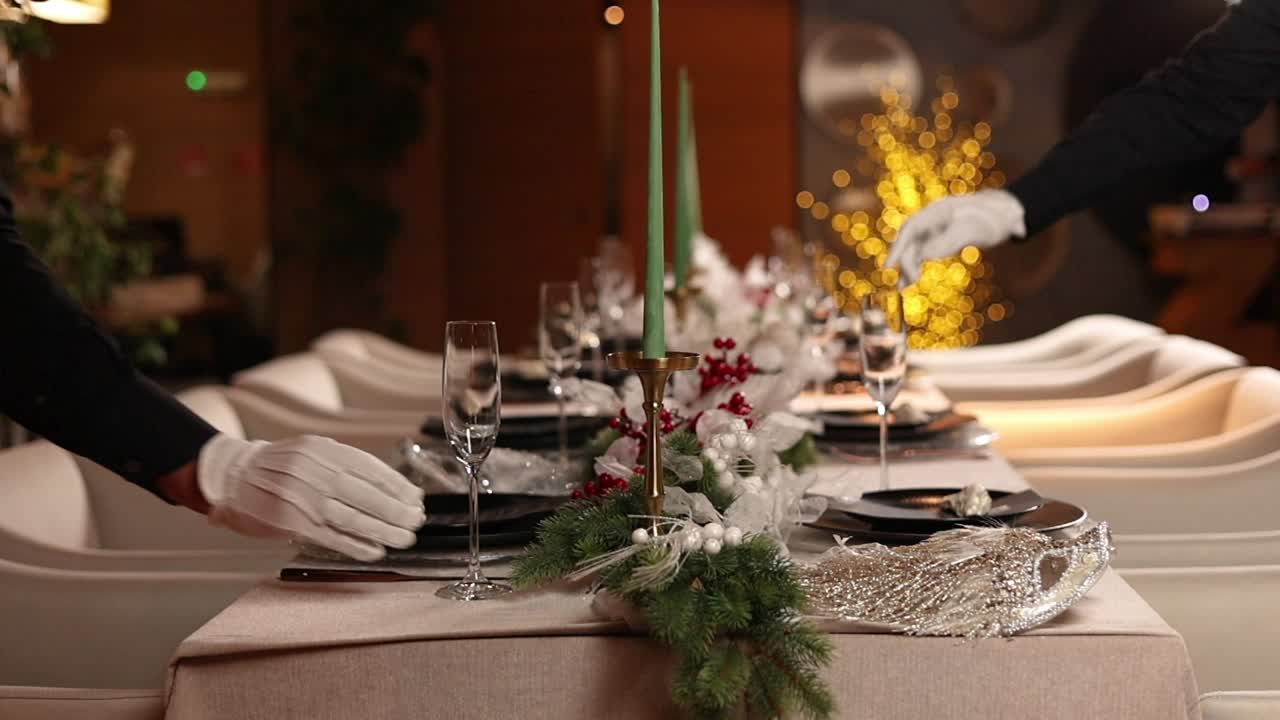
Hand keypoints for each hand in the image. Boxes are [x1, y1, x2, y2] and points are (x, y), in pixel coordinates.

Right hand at [197, 434, 425, 561]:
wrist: (231, 473)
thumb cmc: (277, 465)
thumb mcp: (311, 451)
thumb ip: (343, 465)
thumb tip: (386, 486)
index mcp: (323, 451)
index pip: (371, 468)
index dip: (397, 486)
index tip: (416, 498)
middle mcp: (315, 472)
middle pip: (366, 494)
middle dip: (396, 510)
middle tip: (416, 521)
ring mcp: (303, 498)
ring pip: (352, 517)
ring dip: (383, 531)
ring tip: (404, 539)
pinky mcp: (292, 523)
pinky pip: (330, 536)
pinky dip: (355, 545)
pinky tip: (375, 551)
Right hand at [886, 190, 1025, 285]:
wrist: (1008, 212)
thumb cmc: (992, 218)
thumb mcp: (970, 230)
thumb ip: (946, 242)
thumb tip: (923, 256)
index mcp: (938, 211)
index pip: (911, 229)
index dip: (898, 248)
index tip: (889, 267)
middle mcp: (933, 218)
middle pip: (911, 240)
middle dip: (904, 261)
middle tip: (904, 284)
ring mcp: (937, 227)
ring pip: (916, 247)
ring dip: (908, 266)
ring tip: (902, 287)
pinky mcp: (943, 237)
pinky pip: (925, 251)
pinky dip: (918, 265)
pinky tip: (912, 279)